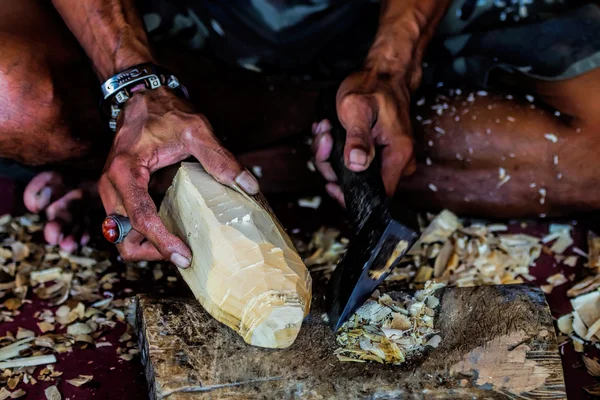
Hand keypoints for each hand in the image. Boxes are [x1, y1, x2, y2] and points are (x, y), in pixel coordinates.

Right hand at [98, 87, 258, 267]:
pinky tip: (169, 233)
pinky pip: (124, 227)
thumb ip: (220, 158)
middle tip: (183, 254)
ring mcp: (110, 192)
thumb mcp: (196, 130)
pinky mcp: (117, 194)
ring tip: (177, 246)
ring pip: (120, 237)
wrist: (142, 98)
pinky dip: (142, 238)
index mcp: (125, 171)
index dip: (163, 243)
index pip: (141, 218)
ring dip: (145, 249)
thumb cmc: (165, 112)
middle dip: (151, 253)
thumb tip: (248, 184)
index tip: (185, 257)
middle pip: (123, 238)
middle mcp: (110, 185)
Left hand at [312, 71, 415, 204]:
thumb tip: (356, 164)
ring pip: (352, 174)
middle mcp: (397, 162)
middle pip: (359, 185)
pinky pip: (353, 163)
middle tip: (323, 137)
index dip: (350, 195)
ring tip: (324, 129)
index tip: (330, 182)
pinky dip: (335, 150)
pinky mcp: (378, 154)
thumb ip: (358, 138)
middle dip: (332, 165)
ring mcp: (388, 159)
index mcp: (398, 155)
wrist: (384, 73)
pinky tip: (328, 132)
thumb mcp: (358, 109)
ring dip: (330, 154)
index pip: (378, 195)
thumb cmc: (373, 87)